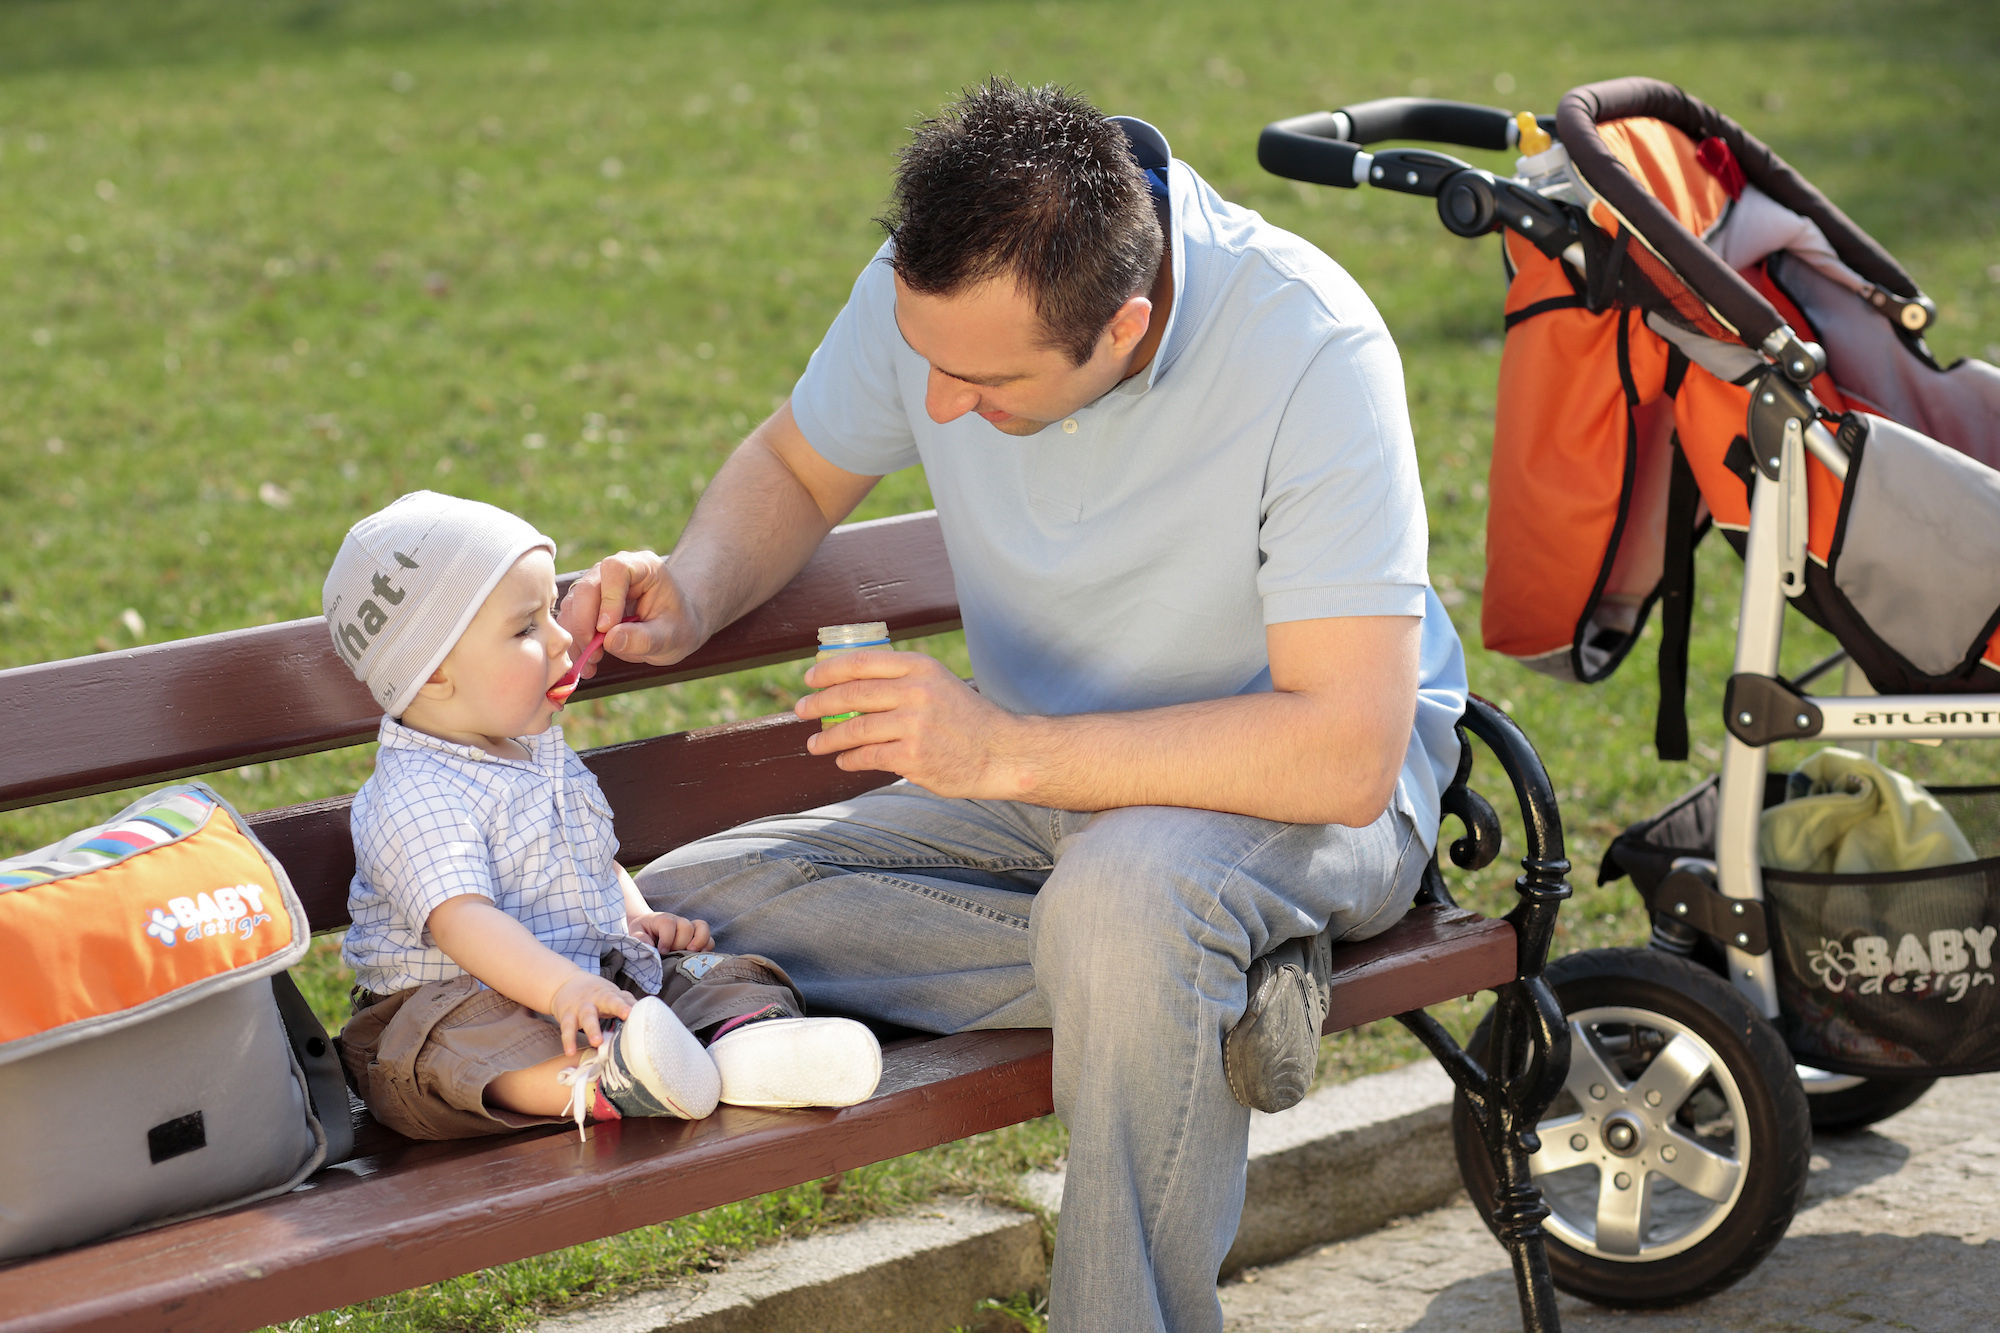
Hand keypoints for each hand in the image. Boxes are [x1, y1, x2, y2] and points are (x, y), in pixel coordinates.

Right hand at [547, 972, 635, 1055]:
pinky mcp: (566, 1017)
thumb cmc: (596, 992)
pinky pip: (566, 1029)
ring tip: (596, 1043)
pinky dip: (568, 1041)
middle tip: (619, 1025)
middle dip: (612, 1013)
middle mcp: (594, 1000)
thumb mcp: (611, 993)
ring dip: (591, 1030)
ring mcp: (579, 1009)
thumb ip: (627, 1001)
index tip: (630, 1013)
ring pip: (585, 1018)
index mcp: (607, 995)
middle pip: (603, 1005)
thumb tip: (647, 1010)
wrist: (565, 982)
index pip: (617, 999)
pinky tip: (570, 1052)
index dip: (624, 1006)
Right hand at [558, 551, 704, 677]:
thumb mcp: (670, 637)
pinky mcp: (587, 603)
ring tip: (592, 663)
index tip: (607, 630)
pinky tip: (587, 662)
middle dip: (585, 624)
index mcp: (643, 567)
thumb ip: (644, 638)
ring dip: (577, 636)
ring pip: (573, 604)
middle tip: (595, 655)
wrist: (673, 629)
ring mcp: (598, 584)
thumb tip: (610, 640)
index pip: (615, 570)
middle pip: (587, 587)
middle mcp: (615, 570)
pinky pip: (570, 618)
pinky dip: (575, 641)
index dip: (608, 599)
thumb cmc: (677, 627)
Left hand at [629, 911, 713, 953]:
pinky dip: (706, 948)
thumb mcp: (634, 933)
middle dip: (680, 944)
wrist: (649, 929)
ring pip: (703, 929)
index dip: (667, 939)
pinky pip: (709, 939)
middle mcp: (678, 921)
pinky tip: (696, 956)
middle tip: (671, 954)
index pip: (669, 923)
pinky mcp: (698, 937)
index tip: (661, 951)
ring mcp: (690, 928)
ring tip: (689, 953)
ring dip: (698, 942)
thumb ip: (638, 938)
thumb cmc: (642, 933)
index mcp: (662, 919)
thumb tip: (649, 945)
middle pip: (686, 927)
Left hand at [797, 650, 1033, 799]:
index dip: (828, 670)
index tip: (810, 679)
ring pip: (854, 729)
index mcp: (920, 667)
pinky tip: (843, 760)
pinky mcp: (913, 756)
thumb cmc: (967, 720)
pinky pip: (867, 756)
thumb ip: (902, 681)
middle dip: (819, 703)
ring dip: (828, 738)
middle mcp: (915, 692)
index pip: (861, 662)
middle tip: (801, 710)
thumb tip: (852, 686)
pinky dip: (849, 759)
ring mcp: (914, 725)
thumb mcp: (939, 684)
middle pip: (851, 694)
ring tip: (814, 743)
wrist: (1002, 752)